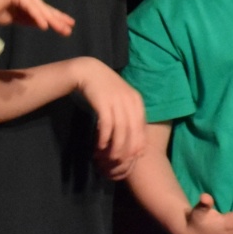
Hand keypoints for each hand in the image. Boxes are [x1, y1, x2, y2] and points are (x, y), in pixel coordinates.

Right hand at [0, 0, 75, 34]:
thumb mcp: (14, 17)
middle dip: (58, 19)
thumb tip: (43, 24)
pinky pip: (30, 7)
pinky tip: (45, 26)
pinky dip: (37, 16)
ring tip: (62, 29)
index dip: (55, 17)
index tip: (67, 25)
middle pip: (45, 8)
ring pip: (40, 8)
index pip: (43, 9)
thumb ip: (28, 18)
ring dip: (51, 20)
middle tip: (70, 28)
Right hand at [76, 58, 146, 178]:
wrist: (90, 72)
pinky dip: (105, 138)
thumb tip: (135, 137)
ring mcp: (117, 101)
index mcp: (137, 100)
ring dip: (115, 146)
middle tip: (121, 161)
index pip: (142, 127)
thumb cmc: (107, 89)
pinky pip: (107, 125)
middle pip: (132, 130)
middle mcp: (129, 100)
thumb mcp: (123, 99)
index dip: (139, 143)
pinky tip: (100, 145)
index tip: (134, 156)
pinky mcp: (103, 102)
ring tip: (110, 157)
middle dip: (128, 148)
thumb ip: (130, 115)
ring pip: (120, 130)